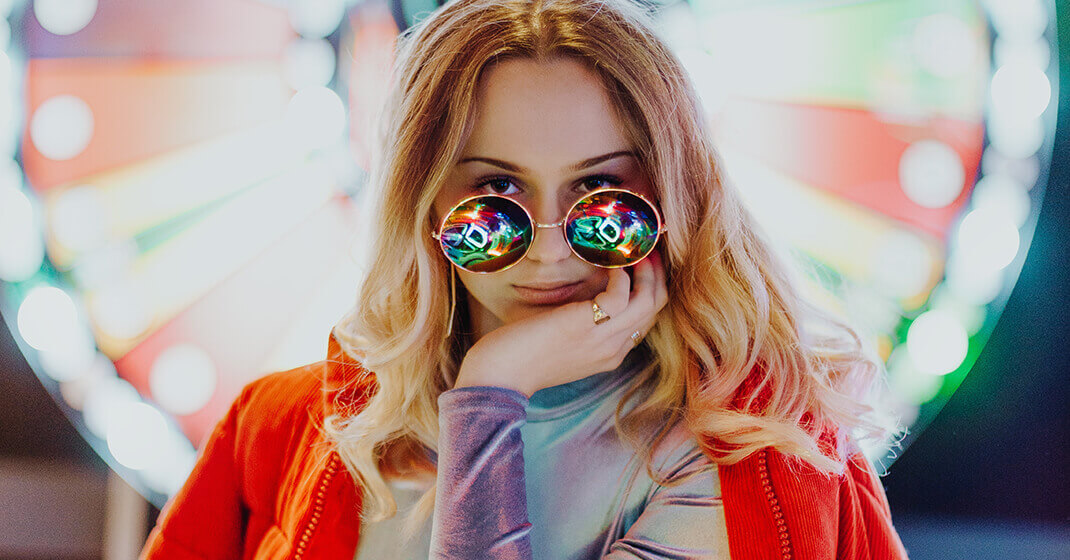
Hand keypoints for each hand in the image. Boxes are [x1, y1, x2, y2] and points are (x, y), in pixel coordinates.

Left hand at [454, 250, 668, 396]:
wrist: (501, 375)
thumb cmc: (521, 356)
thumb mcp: (562, 345)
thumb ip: (582, 328)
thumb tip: (589, 299)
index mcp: (610, 355)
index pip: (646, 320)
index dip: (649, 289)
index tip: (642, 266)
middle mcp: (613, 349)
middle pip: (655, 308)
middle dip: (656, 275)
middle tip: (647, 251)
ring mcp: (603, 339)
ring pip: (649, 301)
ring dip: (646, 271)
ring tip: (635, 252)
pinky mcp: (586, 324)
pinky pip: (621, 294)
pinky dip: (619, 275)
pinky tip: (607, 265)